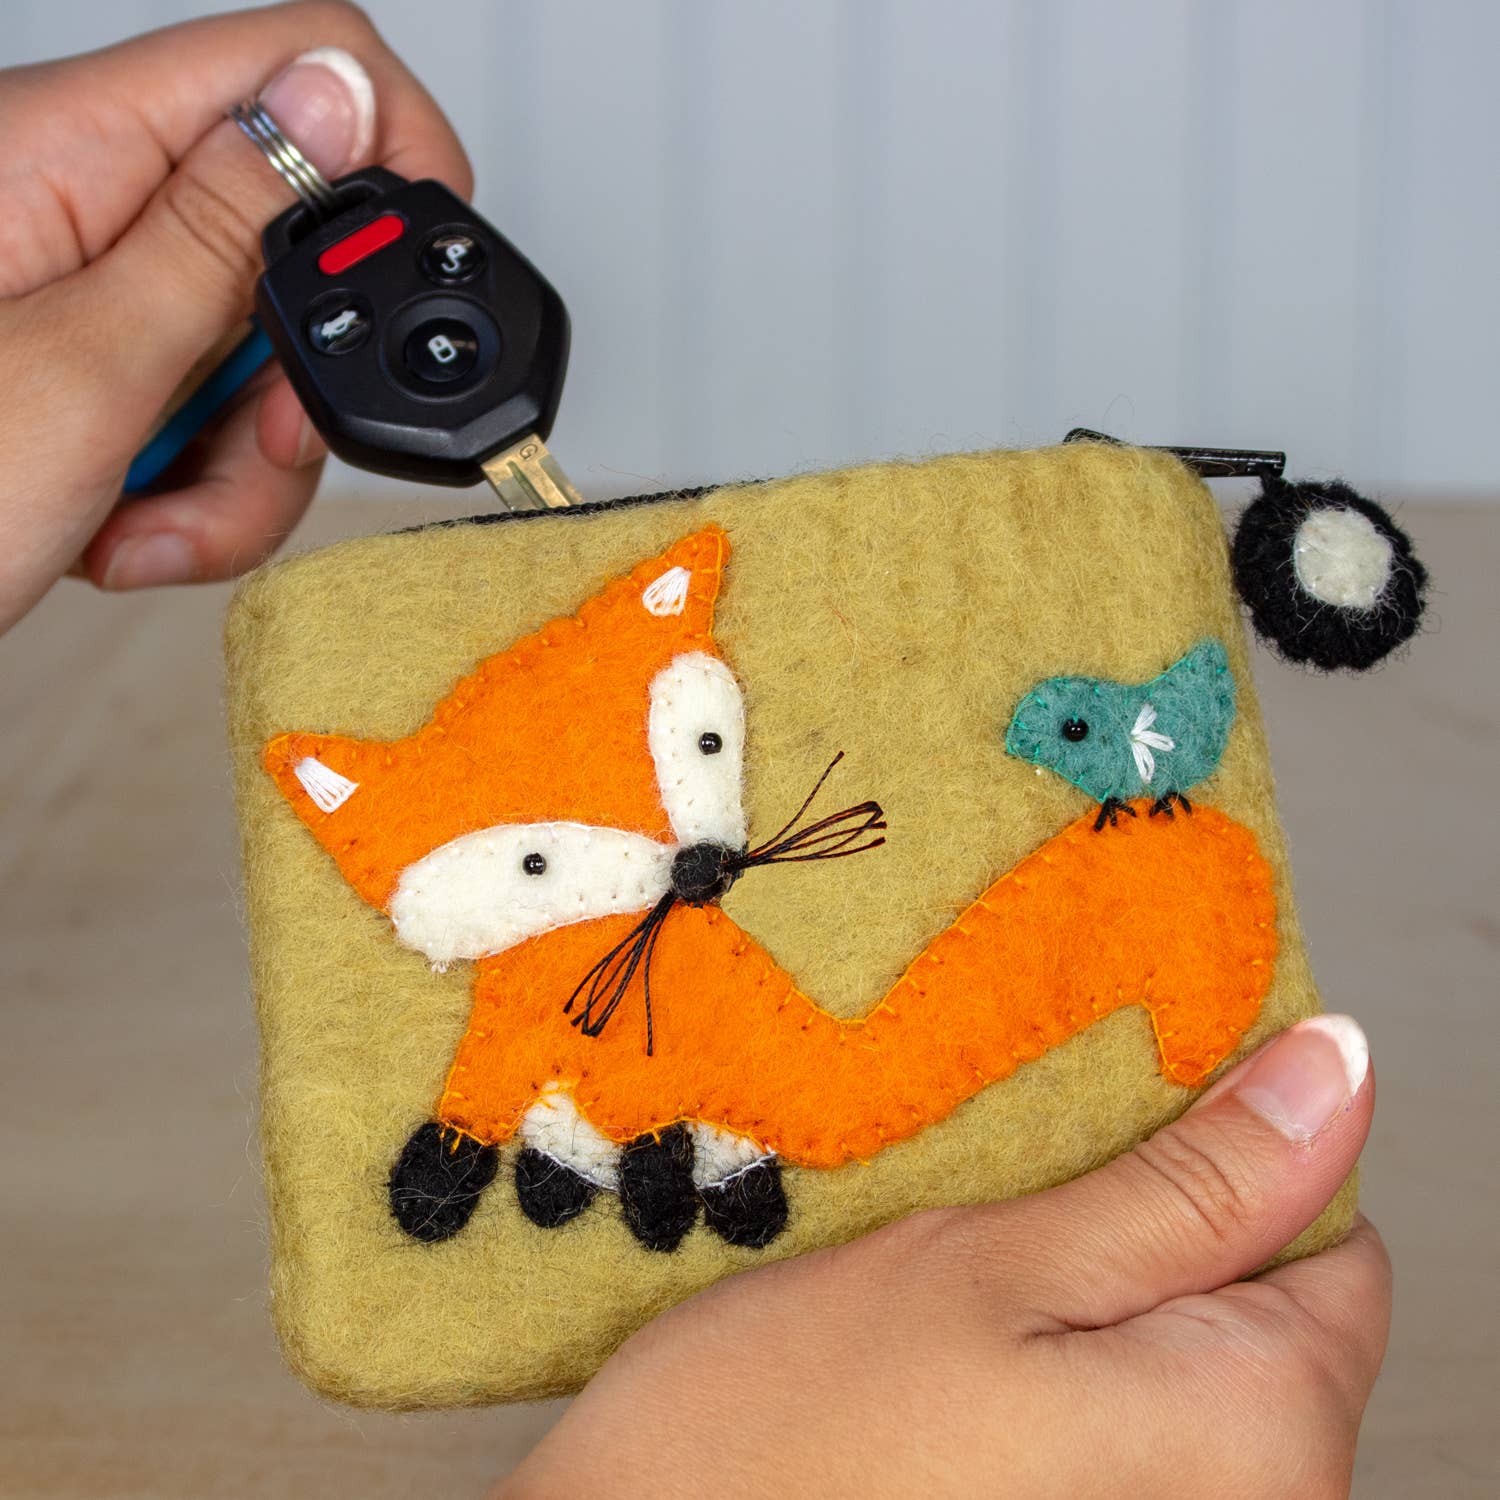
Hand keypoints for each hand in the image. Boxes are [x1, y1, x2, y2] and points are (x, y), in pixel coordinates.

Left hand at [0, 1, 471, 630]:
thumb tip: (337, 96)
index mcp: (71, 151)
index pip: (291, 61)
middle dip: (297, 380)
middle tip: (249, 448)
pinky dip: (196, 496)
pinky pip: (212, 420)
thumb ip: (222, 234)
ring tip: (146, 523)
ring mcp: (94, 296)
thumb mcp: (84, 374)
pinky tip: (119, 529)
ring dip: (241, 471)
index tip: (407, 270)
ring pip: (261, 358)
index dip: (387, 145)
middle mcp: (87, 206)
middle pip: (293, 244)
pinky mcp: (100, 373)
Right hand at [501, 1016, 1388, 1498]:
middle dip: (1144, 1238)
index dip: (1219, 1159)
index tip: (1094, 1133)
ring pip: (1181, 1366)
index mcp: (1265, 1439)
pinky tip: (953, 1366)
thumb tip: (1337, 1075)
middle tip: (1000, 1216)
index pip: (1330, 1237)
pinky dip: (1058, 1376)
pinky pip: (1126, 1434)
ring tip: (959, 1295)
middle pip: (1259, 1308)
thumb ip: (1194, 1190)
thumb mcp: (994, 1267)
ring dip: (1085, 1303)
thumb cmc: (789, 1442)